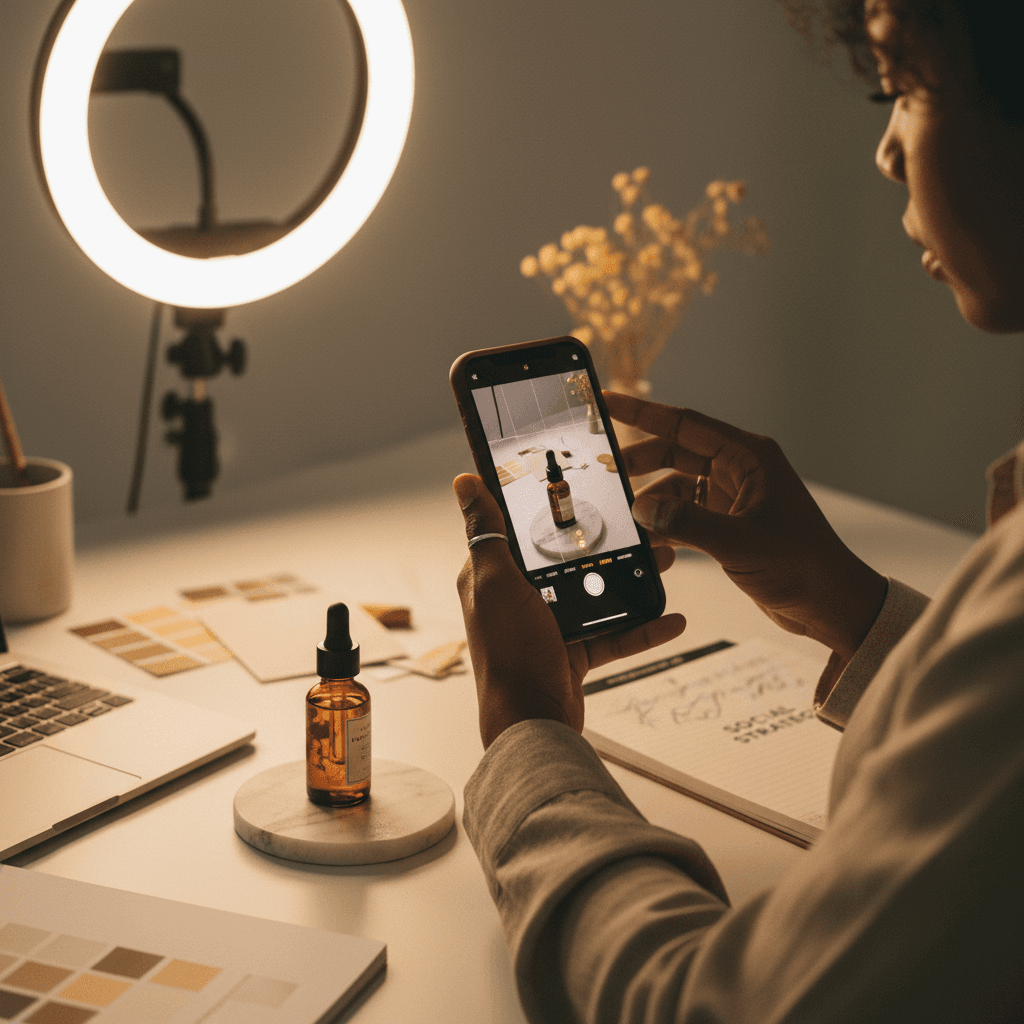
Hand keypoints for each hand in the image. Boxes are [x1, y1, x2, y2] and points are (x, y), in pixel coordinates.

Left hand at [454, 474, 685, 747]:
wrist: (532, 725)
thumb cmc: (508, 656)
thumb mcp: (496, 583)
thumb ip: (485, 533)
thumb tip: (465, 483)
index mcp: (492, 577)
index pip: (518, 530)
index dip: (546, 508)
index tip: (582, 486)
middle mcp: (517, 599)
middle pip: (566, 561)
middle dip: (605, 544)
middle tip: (639, 526)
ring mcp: (547, 627)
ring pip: (594, 593)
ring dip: (631, 579)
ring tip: (664, 563)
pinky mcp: (572, 653)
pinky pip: (612, 634)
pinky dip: (641, 629)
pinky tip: (670, 619)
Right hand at [604, 392, 886, 662]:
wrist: (830, 605)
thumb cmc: (802, 567)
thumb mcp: (741, 544)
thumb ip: (688, 524)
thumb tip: (642, 508)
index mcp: (750, 457)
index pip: (686, 423)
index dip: (642, 412)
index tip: (606, 400)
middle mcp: (740, 470)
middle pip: (675, 451)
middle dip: (639, 461)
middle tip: (602, 471)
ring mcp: (733, 497)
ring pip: (676, 486)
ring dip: (651, 501)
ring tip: (624, 517)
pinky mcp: (728, 525)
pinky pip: (684, 514)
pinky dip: (664, 523)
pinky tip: (647, 538)